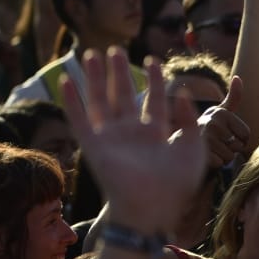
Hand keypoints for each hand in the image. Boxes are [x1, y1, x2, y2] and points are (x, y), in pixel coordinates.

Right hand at [63, 48, 205, 231]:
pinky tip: (66, 81)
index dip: (154, 81)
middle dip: (118, 73)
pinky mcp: (93, 148)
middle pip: (122, 96)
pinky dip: (72, 101)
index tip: (153, 61)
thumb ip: (189, 121)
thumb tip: (183, 93)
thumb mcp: (193, 149)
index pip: (153, 101)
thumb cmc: (176, 185)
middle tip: (115, 49)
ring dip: (94, 78)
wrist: (152, 208)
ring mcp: (111, 140)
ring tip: (90, 54)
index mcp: (155, 136)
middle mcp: (131, 135)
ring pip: (99, 102)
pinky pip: (79, 120)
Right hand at [195, 75, 250, 166]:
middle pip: (238, 147)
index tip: (225, 136)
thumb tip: (238, 78)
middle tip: (215, 144)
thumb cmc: (207, 130)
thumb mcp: (221, 112)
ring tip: (209, 150)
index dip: (239, 140)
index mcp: (220, 112)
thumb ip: (233, 97)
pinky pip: (219, 164)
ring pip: (229, 157)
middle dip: (230, 150)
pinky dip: (214, 165)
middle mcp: (212, 122)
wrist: (180, 146)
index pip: (246, 135)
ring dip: (222, 158)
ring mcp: (204, 136)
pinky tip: (204, 158)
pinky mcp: (197, 152)